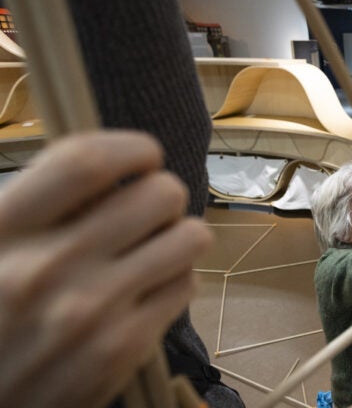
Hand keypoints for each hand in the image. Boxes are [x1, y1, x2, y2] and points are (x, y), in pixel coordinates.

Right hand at [0, 131, 212, 406]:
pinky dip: (176, 278)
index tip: (143, 155)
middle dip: (166, 192)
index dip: (130, 148)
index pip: (86, 162)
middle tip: (152, 208)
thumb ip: (40, 205)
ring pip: (189, 237)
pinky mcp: (123, 349)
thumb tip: (114, 167)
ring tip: (157, 245)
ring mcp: (91, 312)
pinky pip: (185, 284)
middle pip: (158, 194)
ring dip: (180, 234)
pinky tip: (149, 288)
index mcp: (3, 230)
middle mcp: (47, 268)